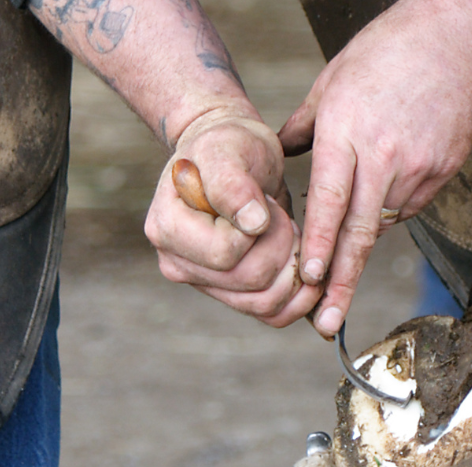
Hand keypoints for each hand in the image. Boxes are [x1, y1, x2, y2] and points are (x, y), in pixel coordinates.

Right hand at [146, 110, 320, 326]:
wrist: (236, 158)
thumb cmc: (227, 146)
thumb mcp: (228, 148)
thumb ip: (232, 182)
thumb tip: (251, 224)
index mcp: (166, 229)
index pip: (224, 253)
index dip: (260, 231)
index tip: (263, 203)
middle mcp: (178, 265)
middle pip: (249, 281)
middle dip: (282, 246)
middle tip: (279, 215)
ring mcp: (205, 285)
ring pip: (264, 304)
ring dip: (293, 268)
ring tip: (288, 232)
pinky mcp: (233, 296)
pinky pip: (273, 316)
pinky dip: (300, 298)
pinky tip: (305, 267)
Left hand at [278, 0, 471, 336]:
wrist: (458, 37)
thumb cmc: (388, 51)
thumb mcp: (332, 82)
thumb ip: (302, 125)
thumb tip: (278, 155)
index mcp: (348, 134)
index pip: (331, 204)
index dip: (320, 247)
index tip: (309, 282)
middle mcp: (382, 158)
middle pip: (359, 234)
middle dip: (340, 284)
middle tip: (326, 323)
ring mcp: (416, 168)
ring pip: (382, 222)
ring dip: (361, 242)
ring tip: (346, 258)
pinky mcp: (442, 172)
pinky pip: (408, 206)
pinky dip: (390, 210)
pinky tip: (385, 192)